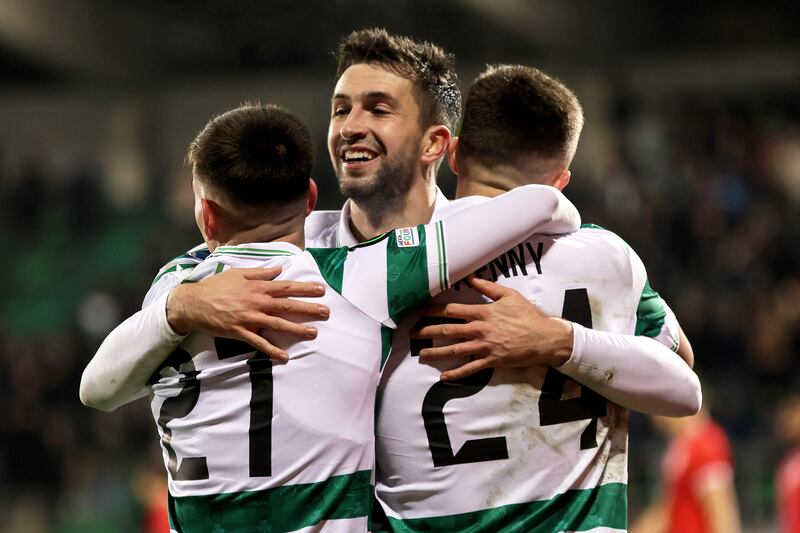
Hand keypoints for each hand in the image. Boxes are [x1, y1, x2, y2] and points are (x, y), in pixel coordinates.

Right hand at [166, 267, 328, 362]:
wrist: (193, 303)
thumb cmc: (215, 286)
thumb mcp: (238, 273)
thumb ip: (260, 272)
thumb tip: (278, 269)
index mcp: (258, 287)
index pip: (286, 287)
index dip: (305, 288)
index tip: (321, 290)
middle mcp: (257, 302)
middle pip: (287, 305)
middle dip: (309, 308)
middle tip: (326, 312)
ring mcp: (250, 318)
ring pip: (278, 324)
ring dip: (297, 329)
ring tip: (314, 333)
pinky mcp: (241, 332)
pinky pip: (260, 343)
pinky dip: (272, 350)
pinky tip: (285, 357)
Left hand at [414, 276, 573, 380]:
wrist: (544, 338)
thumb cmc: (528, 315)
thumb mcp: (509, 296)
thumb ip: (489, 287)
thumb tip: (471, 278)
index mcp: (483, 312)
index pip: (452, 310)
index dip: (433, 311)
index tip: (419, 311)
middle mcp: (480, 329)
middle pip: (448, 330)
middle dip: (428, 332)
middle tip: (412, 334)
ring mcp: (485, 347)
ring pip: (455, 350)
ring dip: (436, 353)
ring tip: (421, 355)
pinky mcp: (491, 361)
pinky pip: (470, 368)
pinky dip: (456, 373)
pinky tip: (443, 376)